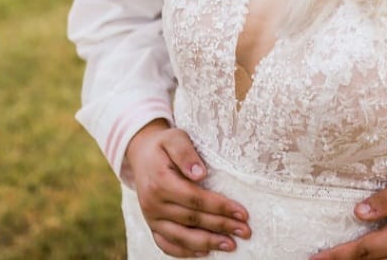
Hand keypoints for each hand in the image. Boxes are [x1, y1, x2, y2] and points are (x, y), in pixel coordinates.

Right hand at [125, 121, 251, 255]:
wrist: (141, 154)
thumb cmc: (164, 145)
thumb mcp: (174, 138)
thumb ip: (185, 153)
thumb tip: (200, 174)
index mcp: (160, 181)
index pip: (195, 199)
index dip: (220, 207)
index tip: (242, 213)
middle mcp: (153, 203)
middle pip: (192, 219)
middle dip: (221, 226)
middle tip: (245, 231)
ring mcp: (151, 217)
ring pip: (180, 237)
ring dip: (208, 243)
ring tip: (231, 245)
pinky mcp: (151, 225)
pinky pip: (166, 244)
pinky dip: (185, 252)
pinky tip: (206, 251)